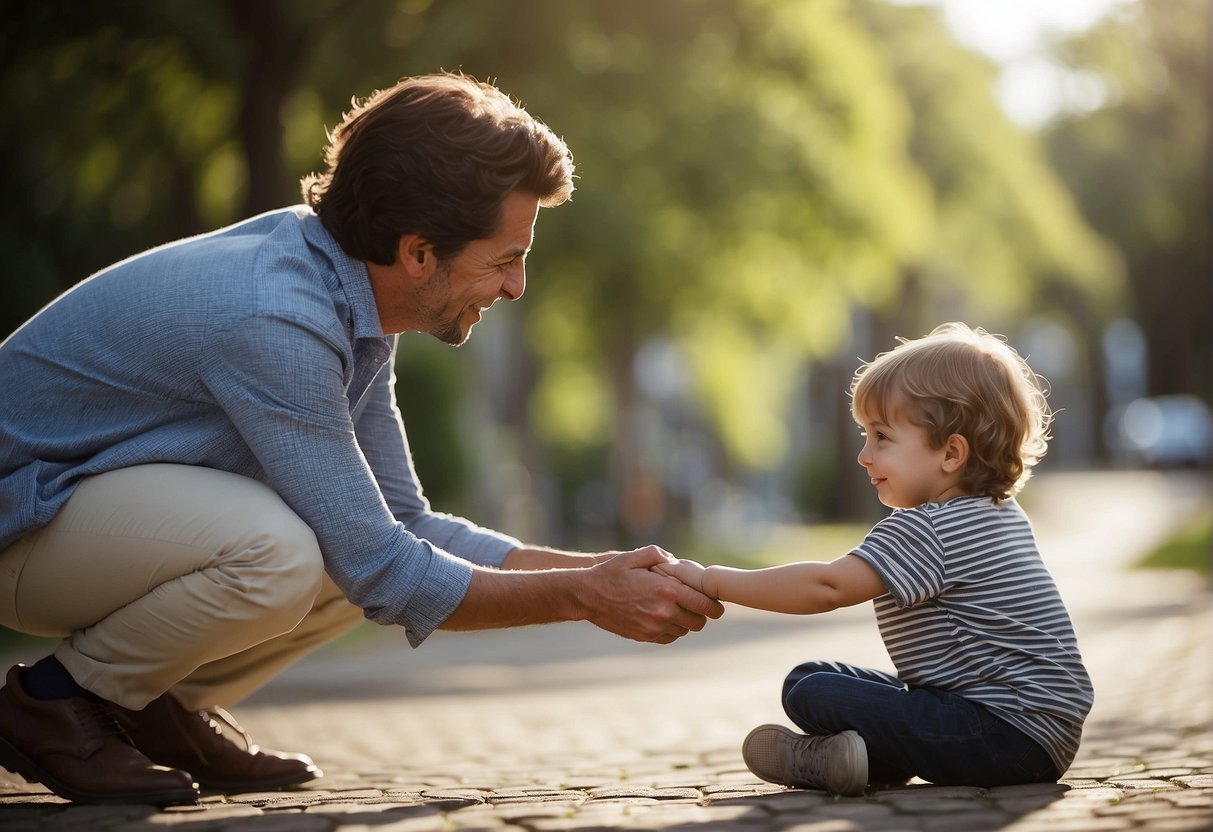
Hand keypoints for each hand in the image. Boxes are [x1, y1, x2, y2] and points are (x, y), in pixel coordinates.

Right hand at [582, 547, 723, 643]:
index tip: (717, 603)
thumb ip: (659, 555)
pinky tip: (665, 617)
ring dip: (686, 621)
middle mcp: (663, 612)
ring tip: (677, 608)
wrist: (586, 596)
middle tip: (697, 604)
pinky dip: (673, 629)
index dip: (715, 605)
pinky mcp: (644, 637)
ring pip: (685, 630)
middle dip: (702, 614)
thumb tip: (676, 561)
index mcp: (665, 590)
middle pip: (699, 622)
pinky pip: (670, 637)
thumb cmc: (610, 573)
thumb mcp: (634, 556)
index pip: (705, 604)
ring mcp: (653, 627)